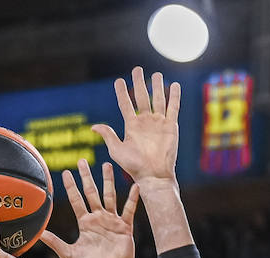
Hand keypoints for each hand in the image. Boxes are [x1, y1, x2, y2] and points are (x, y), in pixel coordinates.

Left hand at [40, 160, 138, 257]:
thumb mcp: (69, 255)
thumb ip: (56, 243)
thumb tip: (38, 234)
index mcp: (85, 223)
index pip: (77, 200)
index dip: (71, 186)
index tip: (66, 172)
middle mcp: (98, 219)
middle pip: (92, 192)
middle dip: (87, 177)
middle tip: (82, 160)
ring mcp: (112, 222)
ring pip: (110, 196)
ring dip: (108, 181)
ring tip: (107, 165)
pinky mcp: (125, 228)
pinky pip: (129, 210)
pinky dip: (132, 199)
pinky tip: (135, 187)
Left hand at [92, 66, 179, 184]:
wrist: (154, 175)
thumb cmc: (134, 166)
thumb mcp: (117, 150)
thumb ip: (108, 136)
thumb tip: (94, 126)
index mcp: (131, 126)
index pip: (125, 104)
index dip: (122, 92)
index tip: (118, 81)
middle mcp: (145, 122)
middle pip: (141, 97)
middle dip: (139, 83)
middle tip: (137, 70)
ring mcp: (158, 123)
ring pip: (158, 99)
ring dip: (157, 87)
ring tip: (156, 75)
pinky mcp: (171, 126)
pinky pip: (173, 108)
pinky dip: (174, 97)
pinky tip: (175, 86)